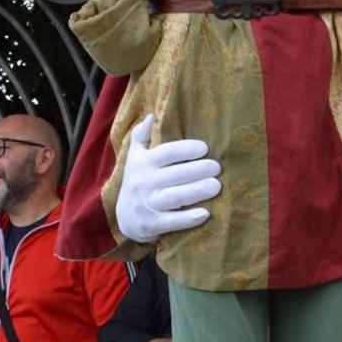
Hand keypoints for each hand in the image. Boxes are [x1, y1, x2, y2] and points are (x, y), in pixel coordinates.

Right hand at [115, 115, 221, 242]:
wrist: (124, 219)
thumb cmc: (138, 182)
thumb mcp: (135, 158)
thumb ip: (141, 136)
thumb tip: (152, 116)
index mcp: (143, 163)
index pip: (166, 153)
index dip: (185, 149)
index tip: (205, 148)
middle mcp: (144, 182)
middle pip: (175, 174)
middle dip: (198, 170)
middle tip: (217, 168)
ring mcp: (147, 204)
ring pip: (175, 197)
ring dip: (197, 191)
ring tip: (217, 186)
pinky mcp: (151, 225)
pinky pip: (172, 221)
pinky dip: (188, 218)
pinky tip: (205, 214)